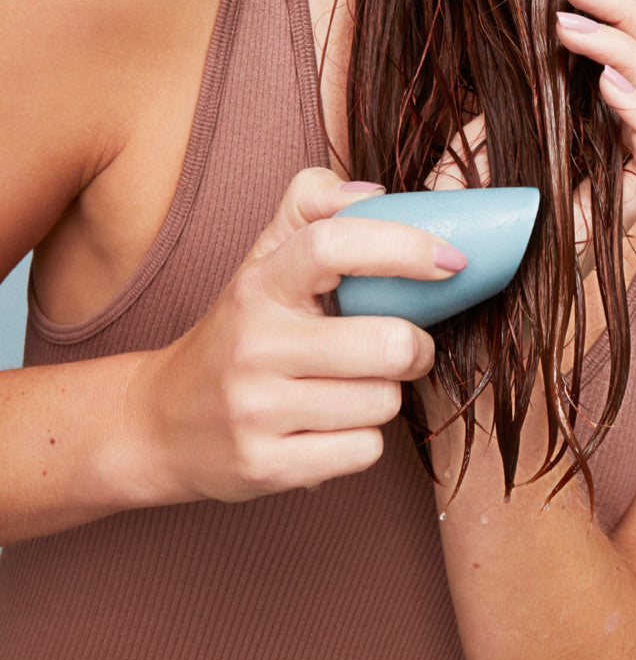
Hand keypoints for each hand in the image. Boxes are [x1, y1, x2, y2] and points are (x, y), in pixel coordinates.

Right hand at [130, 168, 466, 503]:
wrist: (161, 423)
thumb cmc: (238, 332)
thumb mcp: (261, 260)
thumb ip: (312, 205)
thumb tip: (376, 192)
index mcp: (259, 283)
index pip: (333, 244)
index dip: (404, 247)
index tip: (451, 261)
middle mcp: (254, 343)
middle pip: (388, 344)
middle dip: (416, 348)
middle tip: (404, 348)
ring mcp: (256, 410)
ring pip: (383, 402)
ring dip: (385, 396)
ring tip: (350, 390)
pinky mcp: (266, 467)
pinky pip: (364, 450)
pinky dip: (362, 441)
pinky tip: (329, 430)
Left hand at [427, 0, 635, 255]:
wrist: (463, 260)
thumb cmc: (472, 191)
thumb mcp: (485, 109)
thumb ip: (519, 70)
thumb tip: (533, 9)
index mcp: (600, 100)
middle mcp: (626, 126)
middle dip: (625, 5)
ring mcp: (634, 163)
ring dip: (624, 46)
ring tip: (567, 26)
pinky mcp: (633, 201)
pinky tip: (606, 84)